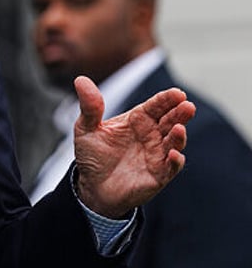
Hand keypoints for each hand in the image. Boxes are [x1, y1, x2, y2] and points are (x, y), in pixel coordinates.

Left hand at [72, 75, 195, 217]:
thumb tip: (81, 80)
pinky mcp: (158, 175)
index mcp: (137, 120)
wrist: (92, 187)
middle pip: (170, 121)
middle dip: (180, 113)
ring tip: (179, 128)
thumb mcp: (86, 128)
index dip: (166, 99)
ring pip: (174, 142)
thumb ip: (89, 107)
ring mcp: (156, 155)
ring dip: (179, 136)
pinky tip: (174, 154)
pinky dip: (175, 161)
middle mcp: (151, 135)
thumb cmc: (93, 155)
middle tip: (187, 105)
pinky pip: (171, 167)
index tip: (177, 93)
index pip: (155, 106)